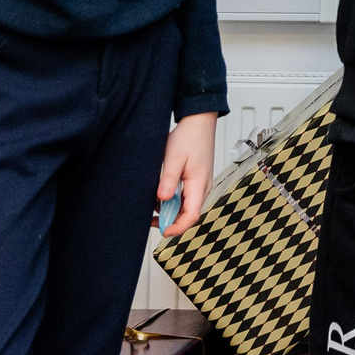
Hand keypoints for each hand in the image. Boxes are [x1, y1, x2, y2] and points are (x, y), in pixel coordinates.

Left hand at [154, 113, 216, 238]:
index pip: (192, 216)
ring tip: (153, 207)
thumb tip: (162, 200)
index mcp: (199, 184)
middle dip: (171, 221)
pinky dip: (174, 202)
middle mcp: (203, 187)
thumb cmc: (189, 137)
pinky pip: (186, 198)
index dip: (178, 227)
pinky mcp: (197, 180)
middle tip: (151, 220)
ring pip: (187, 207)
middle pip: (189, 214)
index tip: (163, 232)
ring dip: (171, 211)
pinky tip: (161, 196)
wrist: (199, 122)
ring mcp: (201, 184)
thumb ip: (168, 179)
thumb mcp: (173, 158)